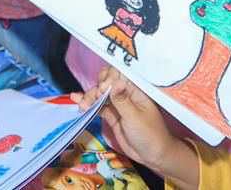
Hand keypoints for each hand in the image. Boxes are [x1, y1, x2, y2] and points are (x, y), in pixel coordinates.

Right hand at [73, 67, 198, 184]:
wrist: (152, 156)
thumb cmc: (150, 135)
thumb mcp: (135, 117)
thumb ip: (122, 100)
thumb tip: (114, 82)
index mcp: (136, 90)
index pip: (119, 74)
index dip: (109, 78)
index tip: (103, 88)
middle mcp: (126, 93)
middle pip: (106, 81)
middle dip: (97, 86)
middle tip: (96, 97)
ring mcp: (117, 104)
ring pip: (100, 93)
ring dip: (90, 96)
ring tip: (83, 106)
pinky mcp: (111, 114)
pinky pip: (98, 105)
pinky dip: (88, 104)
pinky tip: (78, 102)